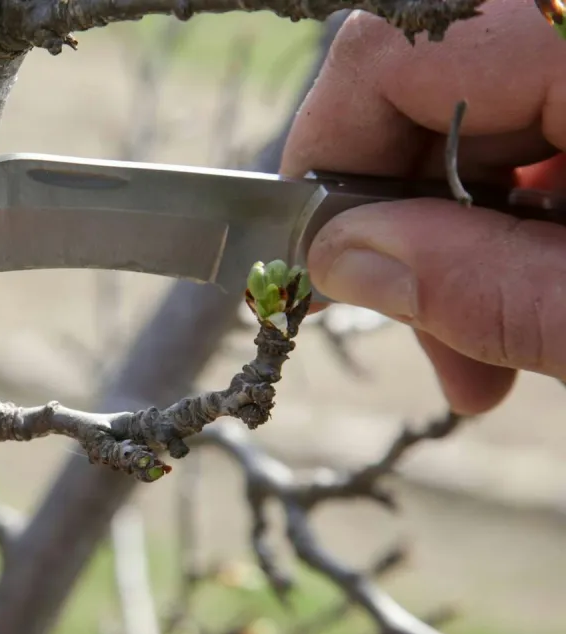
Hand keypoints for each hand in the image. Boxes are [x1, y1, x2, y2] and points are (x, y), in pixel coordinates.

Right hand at [282, 0, 565, 413]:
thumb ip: (480, 285)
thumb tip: (335, 259)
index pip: (395, 48)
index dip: (330, 153)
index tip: (318, 260)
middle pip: (438, 88)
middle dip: (412, 225)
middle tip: (439, 352)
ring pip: (489, 117)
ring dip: (471, 240)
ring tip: (491, 355)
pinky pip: (544, 125)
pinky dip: (527, 221)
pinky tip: (542, 300)